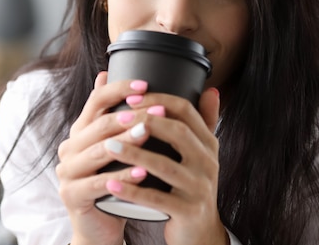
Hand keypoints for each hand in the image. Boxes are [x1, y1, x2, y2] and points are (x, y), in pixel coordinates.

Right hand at [55, 72, 150, 244]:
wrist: (100, 224)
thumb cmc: (113, 180)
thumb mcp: (117, 145)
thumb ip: (116, 113)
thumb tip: (107, 72)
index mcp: (82, 130)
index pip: (97, 100)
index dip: (119, 89)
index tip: (146, 84)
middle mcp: (70, 146)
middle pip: (100, 124)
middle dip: (131, 115)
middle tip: (158, 110)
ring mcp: (67, 171)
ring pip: (99, 151)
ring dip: (126, 142)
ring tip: (149, 134)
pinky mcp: (71, 194)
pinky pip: (98, 182)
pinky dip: (122, 177)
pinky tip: (142, 172)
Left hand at [101, 87, 229, 244]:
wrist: (200, 233)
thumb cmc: (191, 186)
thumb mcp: (201, 154)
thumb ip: (203, 122)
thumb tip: (210, 89)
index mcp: (208, 144)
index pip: (186, 111)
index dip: (159, 100)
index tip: (131, 96)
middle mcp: (209, 163)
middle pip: (178, 132)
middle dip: (146, 121)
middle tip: (118, 117)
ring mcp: (200, 188)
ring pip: (165, 166)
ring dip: (134, 154)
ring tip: (107, 147)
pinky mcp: (189, 211)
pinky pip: (157, 199)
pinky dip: (133, 190)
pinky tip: (111, 184)